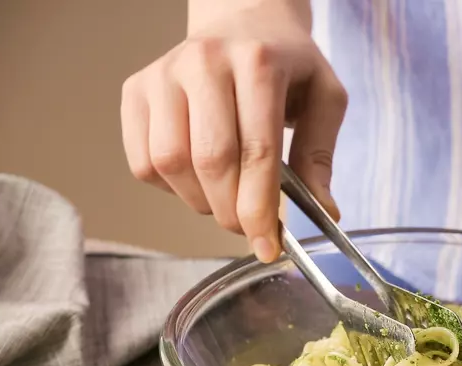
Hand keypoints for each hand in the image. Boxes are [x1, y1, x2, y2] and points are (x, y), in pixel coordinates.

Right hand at [120, 0, 346, 261]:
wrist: (244, 21)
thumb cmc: (288, 66)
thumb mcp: (324, 99)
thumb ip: (320, 156)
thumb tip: (324, 213)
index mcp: (258, 62)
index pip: (257, 151)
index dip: (261, 209)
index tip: (269, 248)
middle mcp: (204, 62)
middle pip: (210, 162)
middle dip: (232, 212)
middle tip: (251, 227)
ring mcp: (163, 74)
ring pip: (170, 165)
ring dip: (201, 202)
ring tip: (227, 198)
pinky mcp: (136, 90)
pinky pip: (142, 162)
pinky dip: (171, 188)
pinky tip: (199, 178)